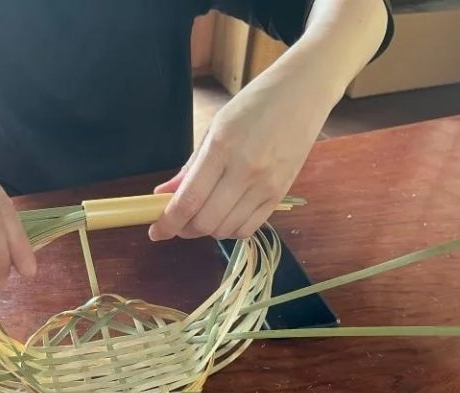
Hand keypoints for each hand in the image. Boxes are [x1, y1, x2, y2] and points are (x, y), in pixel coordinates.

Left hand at [149, 59, 333, 241]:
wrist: (303, 94)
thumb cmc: (254, 105)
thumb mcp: (215, 128)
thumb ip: (190, 167)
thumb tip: (164, 194)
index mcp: (222, 148)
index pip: (188, 200)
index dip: (168, 222)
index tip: (156, 231)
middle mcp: (245, 170)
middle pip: (205, 222)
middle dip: (183, 229)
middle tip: (176, 223)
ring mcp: (266, 185)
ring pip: (226, 229)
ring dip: (205, 231)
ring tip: (199, 217)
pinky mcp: (280, 194)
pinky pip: (249, 228)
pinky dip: (230, 230)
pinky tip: (224, 217)